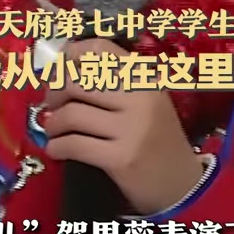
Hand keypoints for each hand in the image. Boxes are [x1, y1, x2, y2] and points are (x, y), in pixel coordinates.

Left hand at [44, 37, 203, 214]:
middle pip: (77, 80)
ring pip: (72, 113)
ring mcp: (132, 128)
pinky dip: (57, 147)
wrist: (182, 184)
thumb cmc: (157, 139)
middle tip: (51, 104)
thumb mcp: (146, 100)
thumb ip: (114, 82)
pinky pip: (74, 144)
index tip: (58, 70)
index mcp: (146, 77)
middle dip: (54, 92)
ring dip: (53, 123)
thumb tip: (62, 67)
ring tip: (55, 130)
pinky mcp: (122, 158)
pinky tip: (57, 149)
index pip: (99, 49)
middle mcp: (141, 97)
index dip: (70, 55)